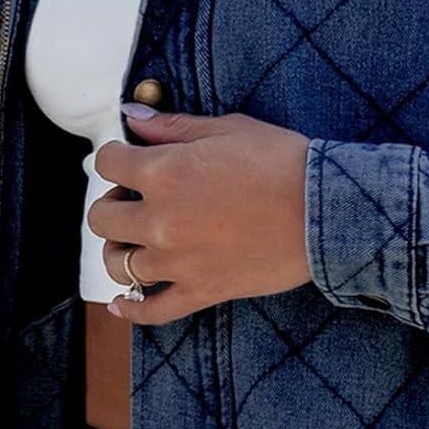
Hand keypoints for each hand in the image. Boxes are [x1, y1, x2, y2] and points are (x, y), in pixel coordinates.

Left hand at [88, 104, 313, 326]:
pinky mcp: (201, 291)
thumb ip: (174, 126)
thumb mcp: (228, 129)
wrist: (327, 211)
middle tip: (134, 201)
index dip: (116, 159)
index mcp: (163, 171)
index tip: (130, 161)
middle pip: (101, 218)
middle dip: (112, 204)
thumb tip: (133, 117)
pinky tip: (121, 304)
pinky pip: (152, 310)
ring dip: (120, 250)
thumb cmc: (283, 162)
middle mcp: (160, 220)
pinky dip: (132, 310)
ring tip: (136, 242)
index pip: (108, 163)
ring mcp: (178, 262)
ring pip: (119, 264)